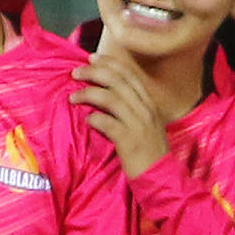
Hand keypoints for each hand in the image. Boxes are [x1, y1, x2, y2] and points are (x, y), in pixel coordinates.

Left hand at [70, 52, 168, 177]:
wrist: (161, 176)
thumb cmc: (149, 152)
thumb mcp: (145, 124)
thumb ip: (130, 109)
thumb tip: (106, 96)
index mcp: (149, 103)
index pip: (130, 74)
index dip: (110, 63)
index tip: (92, 58)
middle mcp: (146, 109)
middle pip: (118, 81)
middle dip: (94, 72)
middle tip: (76, 72)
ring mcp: (139, 125)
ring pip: (112, 98)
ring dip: (89, 94)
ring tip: (73, 97)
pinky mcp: (130, 141)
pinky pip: (109, 123)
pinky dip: (95, 119)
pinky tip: (87, 120)